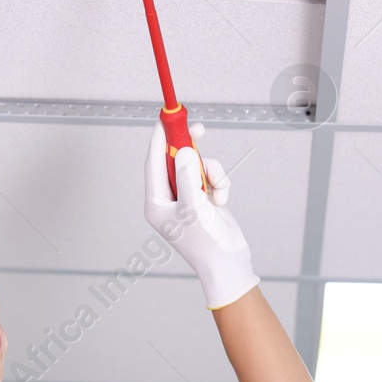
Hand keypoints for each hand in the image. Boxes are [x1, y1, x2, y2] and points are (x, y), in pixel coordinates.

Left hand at [144, 120, 259, 309]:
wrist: (228, 263)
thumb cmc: (205, 243)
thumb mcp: (193, 207)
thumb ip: (186, 176)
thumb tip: (182, 151)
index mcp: (156, 203)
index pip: (153, 163)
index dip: (159, 139)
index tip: (166, 119)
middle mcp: (168, 199)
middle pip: (174, 160)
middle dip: (188, 148)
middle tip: (197, 129)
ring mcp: (186, 198)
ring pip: (196, 167)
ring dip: (211, 172)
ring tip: (217, 190)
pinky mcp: (203, 199)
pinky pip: (210, 177)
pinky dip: (219, 184)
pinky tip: (222, 202)